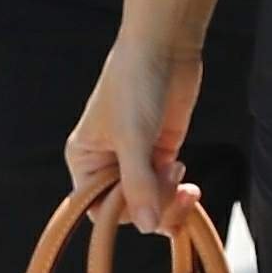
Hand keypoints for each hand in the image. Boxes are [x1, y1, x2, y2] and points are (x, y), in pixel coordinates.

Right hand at [67, 34, 205, 232]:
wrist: (164, 46)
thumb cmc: (135, 84)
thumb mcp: (134, 138)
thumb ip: (140, 184)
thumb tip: (146, 226)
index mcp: (86, 160)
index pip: (98, 209)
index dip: (123, 214)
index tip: (147, 206)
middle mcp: (107, 163)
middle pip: (128, 209)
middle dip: (153, 206)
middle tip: (174, 192)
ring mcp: (136, 158)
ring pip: (151, 200)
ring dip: (168, 198)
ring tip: (178, 172)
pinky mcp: (161, 150)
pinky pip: (166, 186)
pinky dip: (177, 189)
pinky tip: (185, 176)